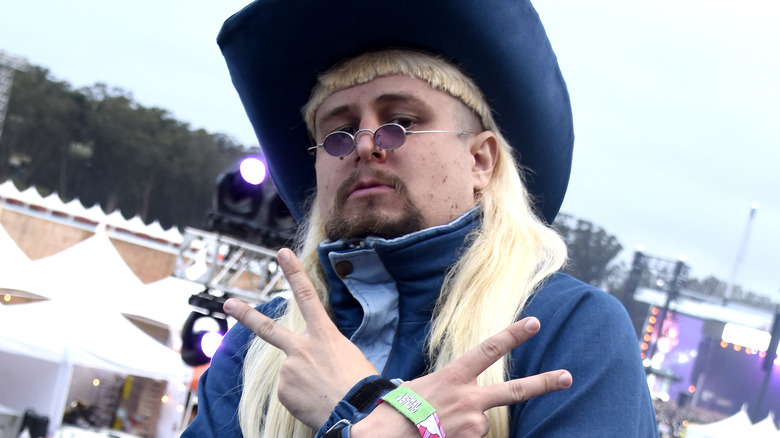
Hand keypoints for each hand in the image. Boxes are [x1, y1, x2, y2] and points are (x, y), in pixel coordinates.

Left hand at [223, 248, 377, 428]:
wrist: (361, 413)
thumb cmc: (363, 384)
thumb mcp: (350, 356)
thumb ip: (327, 352)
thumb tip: (316, 363)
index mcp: (324, 335)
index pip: (307, 296)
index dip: (294, 272)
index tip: (282, 253)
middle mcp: (302, 348)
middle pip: (268, 327)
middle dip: (245, 313)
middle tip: (228, 303)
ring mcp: (289, 370)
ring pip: (291, 373)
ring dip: (304, 382)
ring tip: (324, 392)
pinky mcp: (283, 391)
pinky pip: (290, 393)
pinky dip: (301, 398)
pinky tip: (316, 402)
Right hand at [352, 317, 572, 436]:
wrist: (391, 434)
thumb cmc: (401, 409)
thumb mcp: (425, 385)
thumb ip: (452, 385)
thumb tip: (465, 392)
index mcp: (454, 376)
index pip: (489, 350)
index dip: (513, 335)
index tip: (534, 323)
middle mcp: (468, 398)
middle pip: (514, 390)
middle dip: (544, 383)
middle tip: (567, 377)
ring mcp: (472, 423)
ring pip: (481, 421)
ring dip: (466, 423)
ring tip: (440, 426)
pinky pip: (473, 436)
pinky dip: (461, 435)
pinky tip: (442, 434)